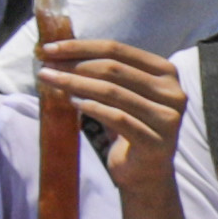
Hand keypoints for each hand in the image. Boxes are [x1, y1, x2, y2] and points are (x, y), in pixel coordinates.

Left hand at [35, 28, 190, 215]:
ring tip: (50, 81)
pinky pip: (118, 118)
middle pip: (113, 69)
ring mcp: (168, 118)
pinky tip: (72, 102)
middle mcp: (173, 92)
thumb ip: (101, 71)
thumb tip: (56, 51)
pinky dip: (92, 107)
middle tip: (44, 67)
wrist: (144, 171)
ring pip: (113, 92)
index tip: (48, 48)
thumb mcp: (119, 92)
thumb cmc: (128, 124)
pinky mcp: (157, 141)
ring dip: (75, 84)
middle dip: (74, 65)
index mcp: (165, 72)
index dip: (80, 47)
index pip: (117, 49)